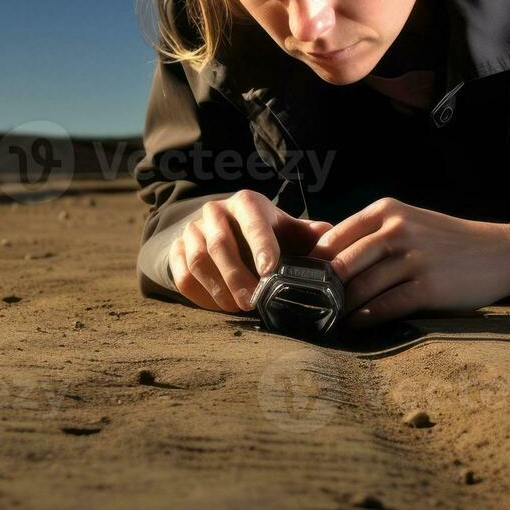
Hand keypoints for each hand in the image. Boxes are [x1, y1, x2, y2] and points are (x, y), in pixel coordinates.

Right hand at [169, 190, 333, 313]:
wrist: (220, 231)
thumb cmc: (264, 234)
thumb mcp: (286, 229)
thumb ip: (308, 235)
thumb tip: (333, 240)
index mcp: (246, 203)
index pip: (251, 218)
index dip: (260, 243)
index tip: (270, 270)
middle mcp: (214, 211)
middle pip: (220, 243)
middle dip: (237, 276)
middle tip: (254, 301)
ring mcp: (191, 230)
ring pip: (197, 260)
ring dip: (218, 288)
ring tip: (238, 307)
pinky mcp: (176, 250)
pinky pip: (182, 276)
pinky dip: (201, 295)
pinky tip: (221, 307)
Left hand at [310, 197, 509, 328]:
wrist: (500, 253)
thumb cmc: (447, 242)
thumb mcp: (409, 222)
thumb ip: (373, 235)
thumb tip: (327, 262)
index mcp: (386, 211)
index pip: (332, 237)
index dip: (313, 263)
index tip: (300, 282)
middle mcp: (397, 230)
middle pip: (341, 263)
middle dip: (321, 289)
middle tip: (307, 307)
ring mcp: (413, 259)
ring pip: (359, 287)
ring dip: (339, 308)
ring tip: (327, 320)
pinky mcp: (427, 287)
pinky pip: (384, 306)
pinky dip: (364, 319)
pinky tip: (354, 325)